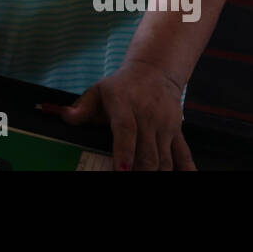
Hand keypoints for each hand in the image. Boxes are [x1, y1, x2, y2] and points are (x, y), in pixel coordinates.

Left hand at [57, 60, 194, 170]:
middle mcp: (147, 115)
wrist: (155, 71)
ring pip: (164, 158)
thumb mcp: (98, 90)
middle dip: (140, 172)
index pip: (126, 129)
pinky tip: (187, 178)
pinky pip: (184, 155)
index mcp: (124, 104)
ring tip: (146, 180)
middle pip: (147, 152)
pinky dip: (186, 169)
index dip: (124, 152)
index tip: (122, 170)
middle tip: (129, 178)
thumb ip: (81, 108)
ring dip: (157, 174)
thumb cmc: (121, 85)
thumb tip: (65, 116)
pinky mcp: (178, 131)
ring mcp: (165, 125)